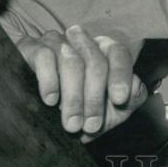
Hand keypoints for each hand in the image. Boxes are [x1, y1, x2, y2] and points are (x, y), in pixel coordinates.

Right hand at [16, 25, 147, 139]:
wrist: (37, 117)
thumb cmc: (79, 110)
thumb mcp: (109, 111)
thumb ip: (130, 99)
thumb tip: (136, 86)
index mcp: (102, 51)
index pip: (118, 53)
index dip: (120, 75)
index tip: (119, 99)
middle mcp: (80, 41)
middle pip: (95, 62)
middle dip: (94, 98)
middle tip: (89, 126)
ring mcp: (55, 41)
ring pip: (72, 61)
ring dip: (73, 97)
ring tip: (71, 124)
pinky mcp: (31, 47)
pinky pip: (45, 57)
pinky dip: (50, 81)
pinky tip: (50, 100)